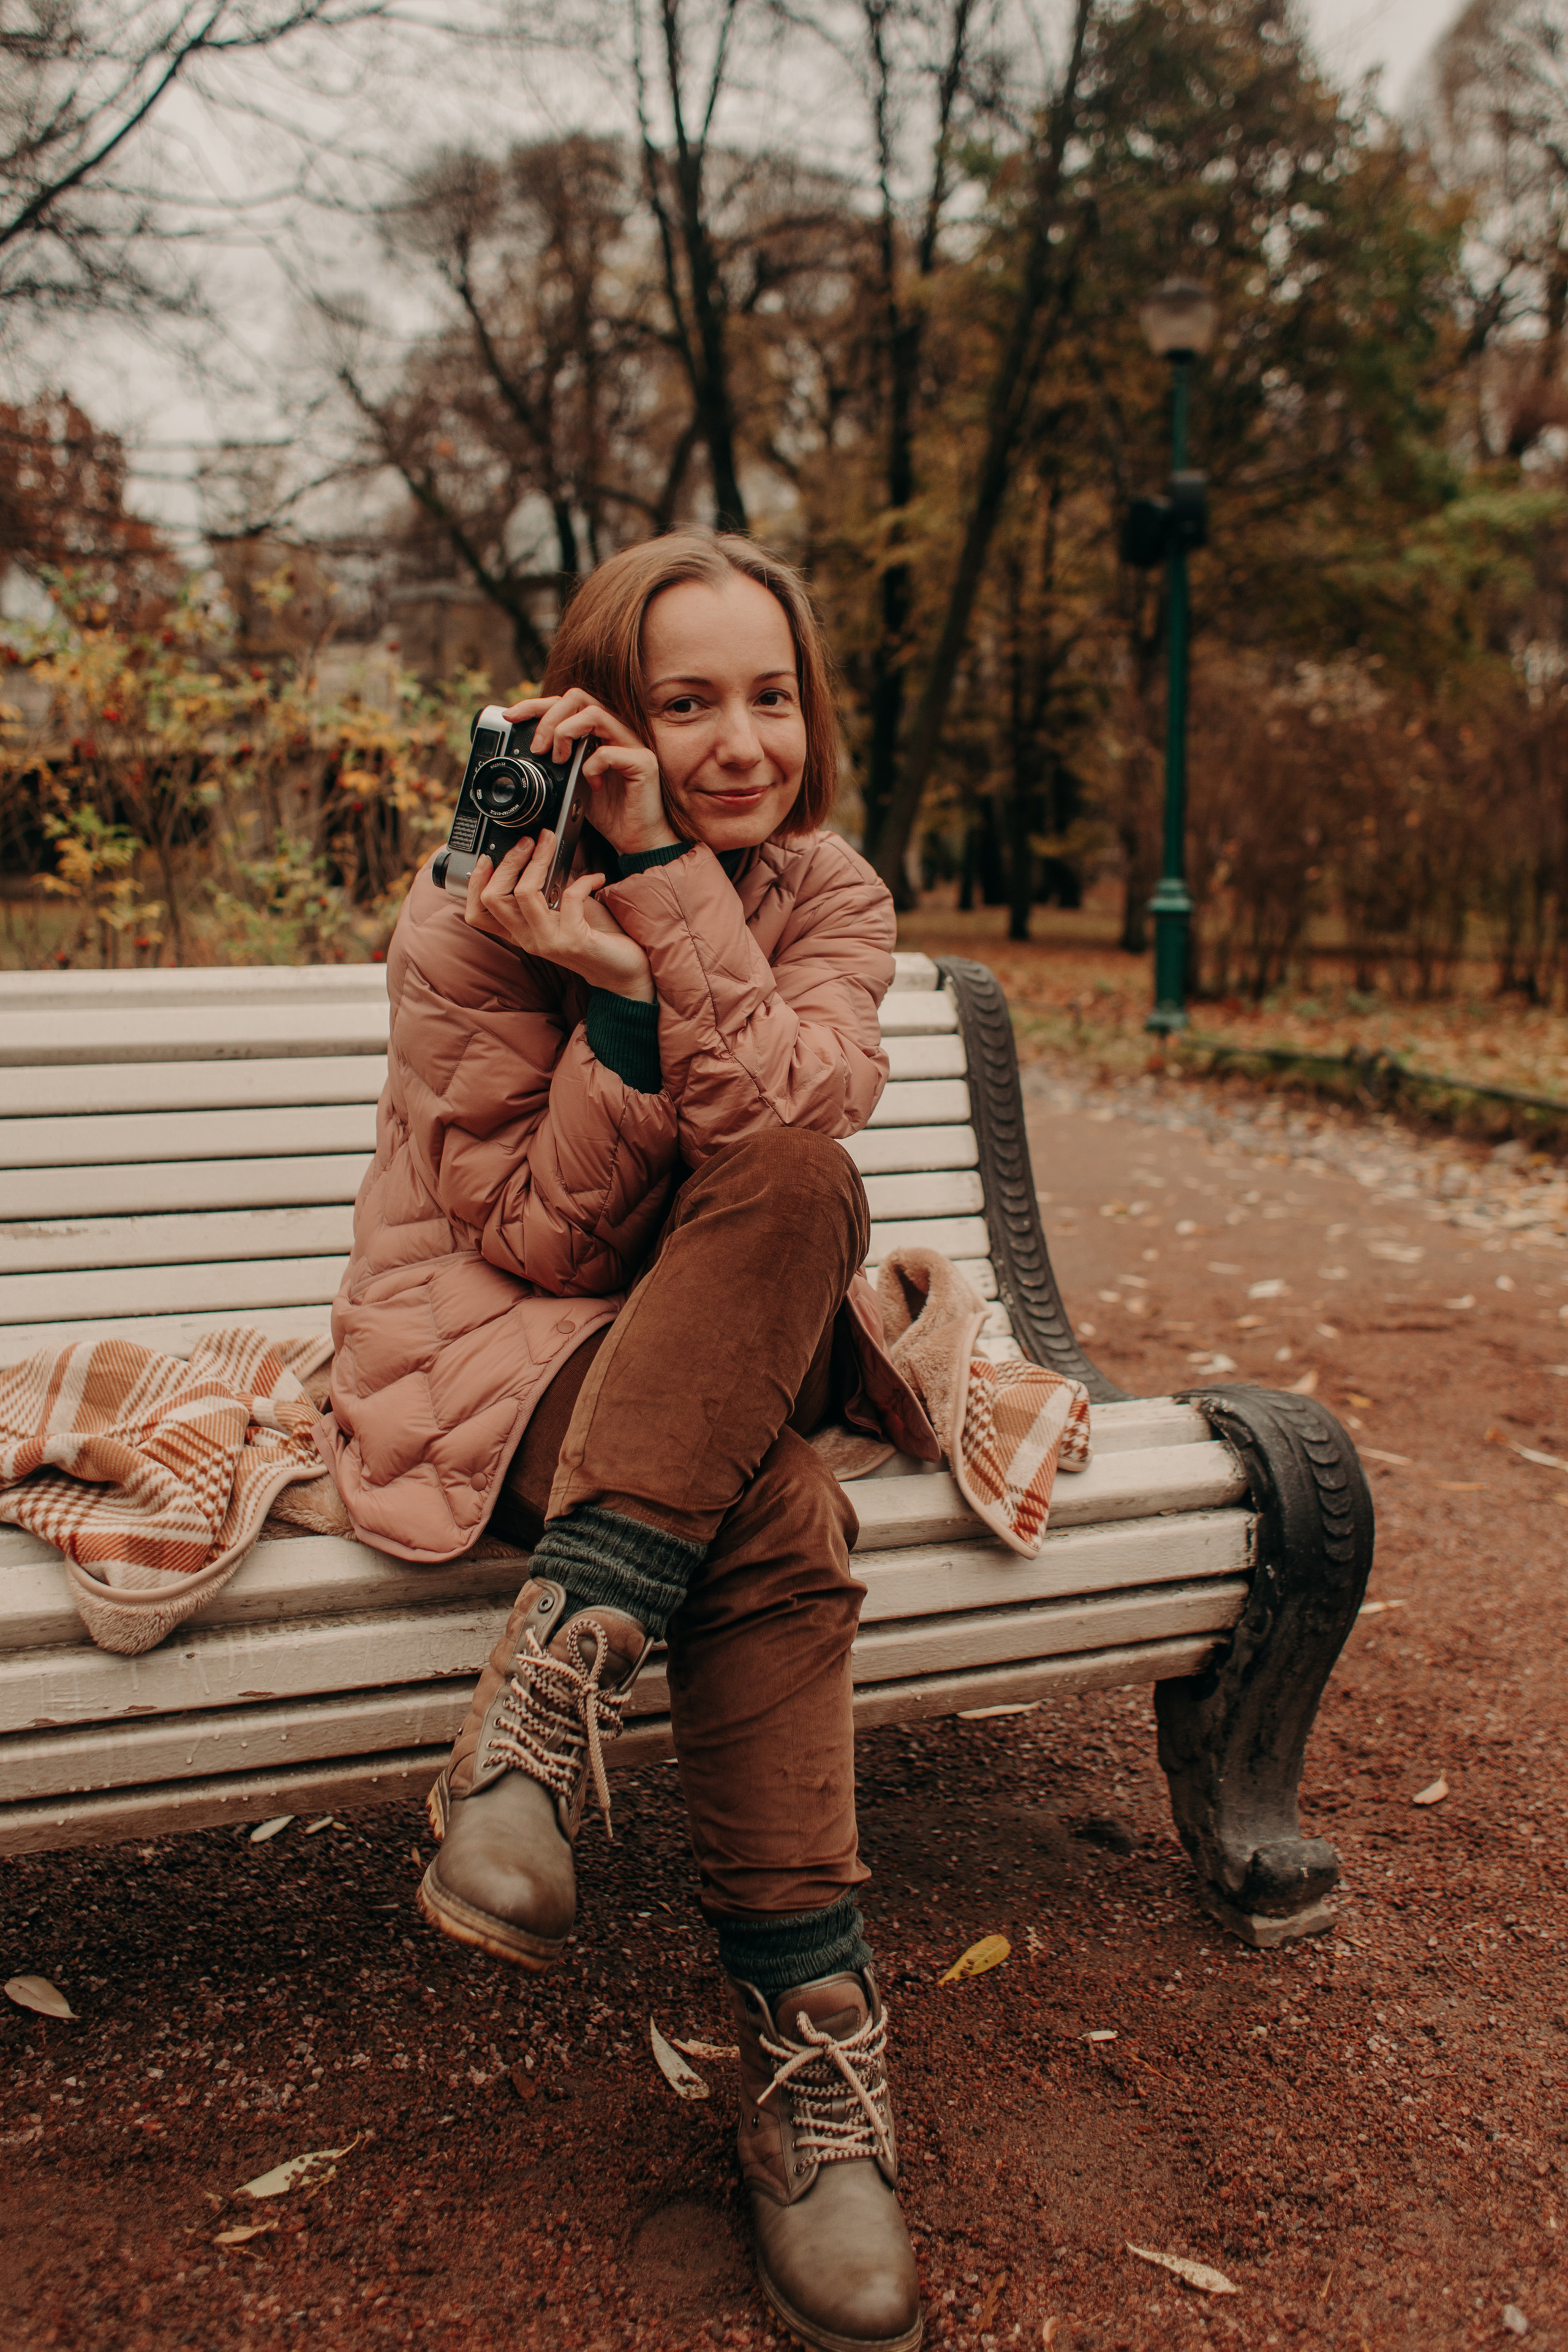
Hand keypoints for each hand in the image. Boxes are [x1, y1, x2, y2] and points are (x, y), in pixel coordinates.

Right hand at [463, 829, 653, 1000]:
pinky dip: (584, 880)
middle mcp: (529, 940)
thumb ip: (544, 892)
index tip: (489, 857)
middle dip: (509, 861)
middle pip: (493, 898)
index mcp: (520, 933)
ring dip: (539, 860)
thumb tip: (536, 853)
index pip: (478, 914)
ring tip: (551, 844)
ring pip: (524, 893)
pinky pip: (569, 896)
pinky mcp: (573, 941)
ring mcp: (549, 942)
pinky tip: (597, 878)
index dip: (475, 883)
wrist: (625, 971)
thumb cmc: (596, 937)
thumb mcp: (561, 912)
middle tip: (529, 841)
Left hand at [503, 688, 681, 857]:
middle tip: (537, 747)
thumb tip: (528, 751)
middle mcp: (616, 731)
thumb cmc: (610, 813)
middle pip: (578, 697)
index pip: (567, 702)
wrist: (636, 840)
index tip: (511, 717)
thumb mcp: (572, 784)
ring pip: (594, 714)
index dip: (537, 704)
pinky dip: (591, 767)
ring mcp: (632, 744)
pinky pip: (609, 752)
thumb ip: (558, 763)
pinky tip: (592, 785)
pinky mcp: (643, 763)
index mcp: (598, 732)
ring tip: (558, 760)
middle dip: (549, 717)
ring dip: (566, 733)